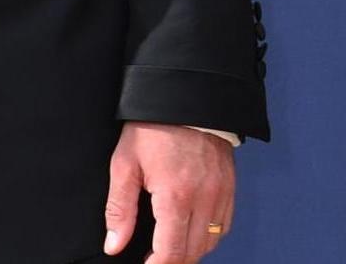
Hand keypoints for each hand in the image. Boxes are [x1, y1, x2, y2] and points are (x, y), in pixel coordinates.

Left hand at [105, 122, 235, 262]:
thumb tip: (114, 245)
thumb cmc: (151, 129)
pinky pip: (224, 227)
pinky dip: (208, 236)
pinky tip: (191, 231)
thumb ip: (119, 209)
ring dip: (191, 251)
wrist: (185, 98)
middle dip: (173, 260)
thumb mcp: (124, 164)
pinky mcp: (230, 189)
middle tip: (153, 257)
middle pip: (193, 252)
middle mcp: (204, 201)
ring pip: (211, 243)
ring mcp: (221, 196)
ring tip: (169, 246)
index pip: (171, 252)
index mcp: (176, 197)